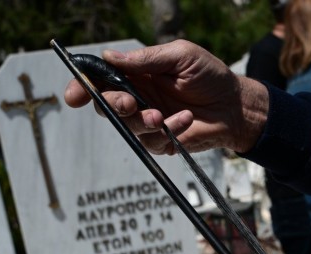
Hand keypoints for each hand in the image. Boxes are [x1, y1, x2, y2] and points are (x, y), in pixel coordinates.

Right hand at [63, 40, 268, 153]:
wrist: (235, 106)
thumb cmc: (210, 76)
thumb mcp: (180, 56)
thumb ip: (146, 59)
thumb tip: (110, 57)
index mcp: (137, 74)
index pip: (101, 80)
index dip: (83, 87)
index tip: (75, 96)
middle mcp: (138, 97)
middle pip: (107, 106)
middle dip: (113, 105)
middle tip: (130, 103)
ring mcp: (149, 120)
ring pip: (128, 126)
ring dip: (143, 121)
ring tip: (163, 115)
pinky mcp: (163, 141)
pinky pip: (153, 141)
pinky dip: (169, 130)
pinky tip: (187, 119)